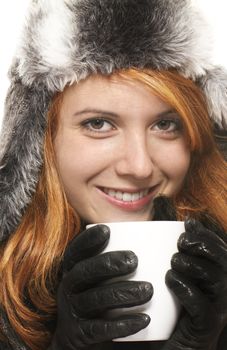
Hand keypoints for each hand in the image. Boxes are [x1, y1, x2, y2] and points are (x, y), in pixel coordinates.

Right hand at [49, 225, 151, 349]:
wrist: (83, 341)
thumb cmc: (102, 300)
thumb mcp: (100, 280)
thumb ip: (117, 263)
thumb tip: (155, 240)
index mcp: (72, 271)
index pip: (75, 251)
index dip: (87, 239)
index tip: (107, 230)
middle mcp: (68, 288)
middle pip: (83, 272)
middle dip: (107, 263)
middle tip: (134, 260)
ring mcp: (71, 311)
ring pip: (94, 299)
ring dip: (122, 293)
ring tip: (148, 290)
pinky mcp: (79, 335)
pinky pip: (100, 329)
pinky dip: (123, 324)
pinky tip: (144, 320)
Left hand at [163, 219, 226, 349]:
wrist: (159, 349)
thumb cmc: (158, 316)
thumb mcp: (164, 285)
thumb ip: (163, 266)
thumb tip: (149, 238)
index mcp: (212, 284)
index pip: (220, 254)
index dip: (208, 236)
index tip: (188, 223)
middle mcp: (219, 298)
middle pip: (225, 265)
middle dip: (205, 245)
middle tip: (182, 241)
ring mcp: (215, 315)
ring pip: (220, 283)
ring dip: (196, 265)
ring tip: (175, 260)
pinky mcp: (204, 332)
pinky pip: (205, 309)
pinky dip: (188, 289)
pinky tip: (171, 279)